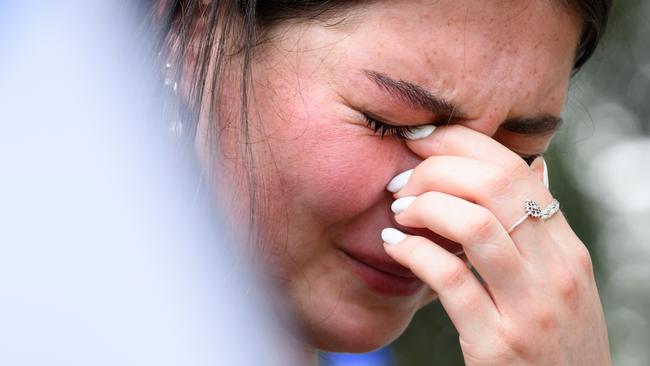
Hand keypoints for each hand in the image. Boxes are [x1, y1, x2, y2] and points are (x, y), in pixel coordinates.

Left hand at [382, 125, 610, 365]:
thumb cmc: (555, 341)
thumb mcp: (563, 281)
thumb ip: (543, 227)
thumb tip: (532, 167)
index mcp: (567, 250)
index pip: (514, 169)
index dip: (460, 143)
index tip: (422, 141)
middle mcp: (556, 272)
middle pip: (493, 186)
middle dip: (435, 170)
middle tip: (402, 182)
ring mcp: (529, 308)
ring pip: (473, 224)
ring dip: (424, 207)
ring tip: (399, 211)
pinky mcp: (497, 343)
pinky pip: (449, 279)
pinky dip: (413, 252)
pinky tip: (393, 246)